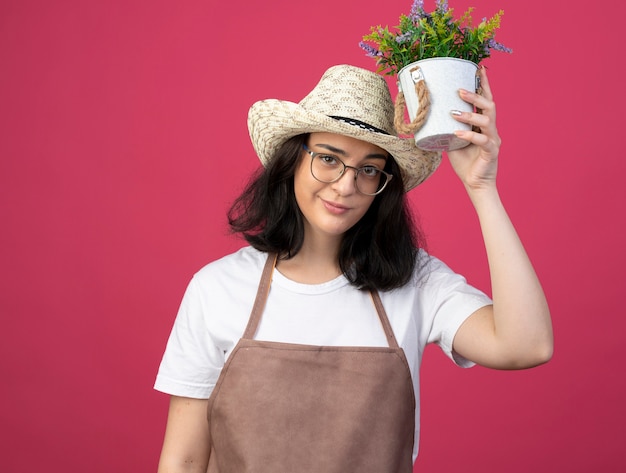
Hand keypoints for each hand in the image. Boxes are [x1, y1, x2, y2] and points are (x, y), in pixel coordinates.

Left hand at [447, 66, 500, 192]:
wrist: (475, 183)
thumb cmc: (465, 162)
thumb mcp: (453, 141)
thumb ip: (447, 128)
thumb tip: (429, 115)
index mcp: (484, 125)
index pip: (486, 100)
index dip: (484, 85)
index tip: (480, 69)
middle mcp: (491, 130)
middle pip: (490, 106)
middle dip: (476, 95)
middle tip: (459, 90)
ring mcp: (493, 140)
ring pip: (487, 121)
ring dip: (469, 115)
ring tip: (454, 113)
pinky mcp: (491, 152)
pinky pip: (482, 141)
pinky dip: (469, 135)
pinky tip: (457, 133)